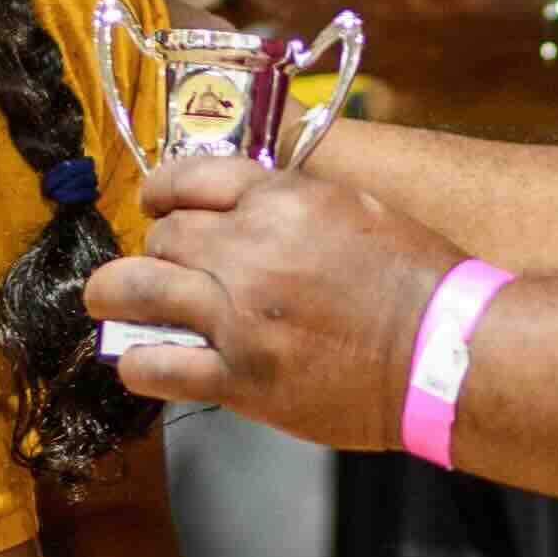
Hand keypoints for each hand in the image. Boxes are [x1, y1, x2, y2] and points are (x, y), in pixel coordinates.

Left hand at [83, 147, 441, 448]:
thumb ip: (292, 201)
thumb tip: (247, 202)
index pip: (188, 178)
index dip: (161, 191)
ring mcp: (238, 317)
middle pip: (163, 237)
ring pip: (138, 291)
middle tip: (160, 265)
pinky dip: (139, 360)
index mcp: (281, 201)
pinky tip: (141, 359)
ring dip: (116, 294)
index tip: (155, 204)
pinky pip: (158, 365)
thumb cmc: (416, 279)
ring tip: (110, 301)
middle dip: (156, 249)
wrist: (447, 351)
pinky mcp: (240, 378)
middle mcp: (249, 250)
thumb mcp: (355, 207)